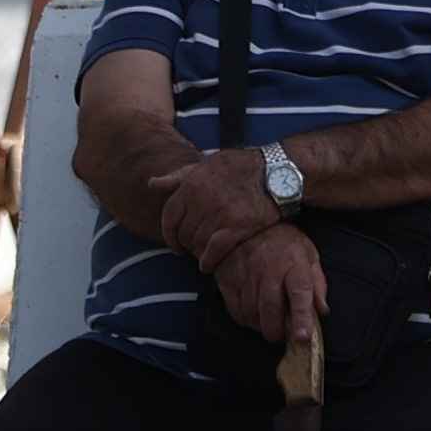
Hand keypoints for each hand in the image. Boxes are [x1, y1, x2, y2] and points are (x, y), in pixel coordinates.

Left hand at [156, 147, 285, 275]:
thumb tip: (151, 184)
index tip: (175, 243)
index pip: (169, 216)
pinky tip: (209, 265)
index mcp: (192, 183)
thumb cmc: (241, 167)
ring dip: (198, 253)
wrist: (279, 171)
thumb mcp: (207, 164)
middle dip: (186, 244)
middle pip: (183, 232)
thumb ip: (179, 176)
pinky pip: (213, 252)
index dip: (169, 234)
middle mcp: (202, 199)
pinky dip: (208, 262)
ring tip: (204, 254)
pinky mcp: (237, 227)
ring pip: (197, 243)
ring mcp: (219, 214)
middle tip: (193, 249)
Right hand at [213, 220, 325, 347]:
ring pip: (252, 315)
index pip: (300, 294)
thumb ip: (317, 284)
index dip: (301, 318)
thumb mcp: (309, 255)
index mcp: (294, 265)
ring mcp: (247, 277)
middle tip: (282, 334)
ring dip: (261, 326)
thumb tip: (322, 310)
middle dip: (277, 331)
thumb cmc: (284, 243)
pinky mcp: (230, 282)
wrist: (248, 225)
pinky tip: (253, 313)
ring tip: (268, 320)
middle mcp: (270, 272)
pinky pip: (237, 312)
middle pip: (271, 311)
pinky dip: (246, 320)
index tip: (302, 337)